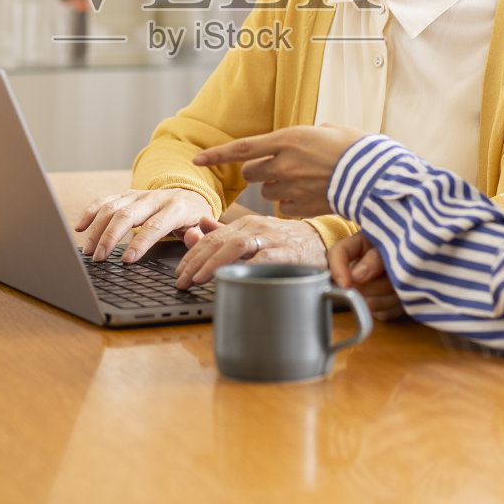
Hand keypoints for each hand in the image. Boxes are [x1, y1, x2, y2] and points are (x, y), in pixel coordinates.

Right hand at [73, 188, 213, 262]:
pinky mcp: (127, 194)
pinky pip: (105, 200)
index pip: (154, 225)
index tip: (126, 260)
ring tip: (88, 250)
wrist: (191, 194)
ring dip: (97, 229)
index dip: (140, 242)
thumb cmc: (195, 217)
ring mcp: (139, 194)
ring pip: (113, 207)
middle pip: (127, 214)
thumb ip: (200, 235)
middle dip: (110, 237)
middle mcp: (154, 198)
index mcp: (175, 208)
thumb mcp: (204, 228)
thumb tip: (192, 238)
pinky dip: (90, 211)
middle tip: (99, 258)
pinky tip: (80, 226)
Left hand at [174, 215, 326, 289]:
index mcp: (244, 223)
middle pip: (217, 241)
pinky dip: (246, 268)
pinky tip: (232, 278)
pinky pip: (263, 258)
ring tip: (198, 279)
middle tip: (181, 280)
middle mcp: (255, 227)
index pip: (210, 237)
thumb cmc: (286, 241)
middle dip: (195, 262)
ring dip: (213, 263)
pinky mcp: (286, 253)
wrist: (323, 242)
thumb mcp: (254, 233)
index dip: (191, 254)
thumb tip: (197, 228)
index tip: (179, 272)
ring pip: (235, 246)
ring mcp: (270, 239)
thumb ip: (225, 232)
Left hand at [193, 124, 367, 216]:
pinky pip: (285, 206)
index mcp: (288, 139)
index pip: (241, 148)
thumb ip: (302, 137)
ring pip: (267, 191)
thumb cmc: (356, 147)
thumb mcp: (327, 129)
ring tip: (302, 180)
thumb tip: (294, 144)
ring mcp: (293, 187)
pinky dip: (292, 202)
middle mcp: (285, 163)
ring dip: (276, 186)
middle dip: (260, 170)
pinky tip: (312, 194)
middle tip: (281, 166)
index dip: (216, 155)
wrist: (377, 175)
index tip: (196, 159)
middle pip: (251, 172)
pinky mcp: (303, 206)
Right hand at [329, 232, 404, 321]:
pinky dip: (396, 306)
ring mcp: (369, 291)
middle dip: (378, 283)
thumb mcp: (391, 245)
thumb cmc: (406, 247)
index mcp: (357, 247)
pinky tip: (404, 294)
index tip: (347, 284)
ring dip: (390, 295)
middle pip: (356, 286)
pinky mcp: (380, 307)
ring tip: (403, 282)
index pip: (337, 254)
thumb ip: (375, 258)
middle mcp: (358, 270)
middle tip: (395, 273)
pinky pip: (383, 313)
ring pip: (370, 304)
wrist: (424, 260)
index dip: (338, 270)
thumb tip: (356, 276)